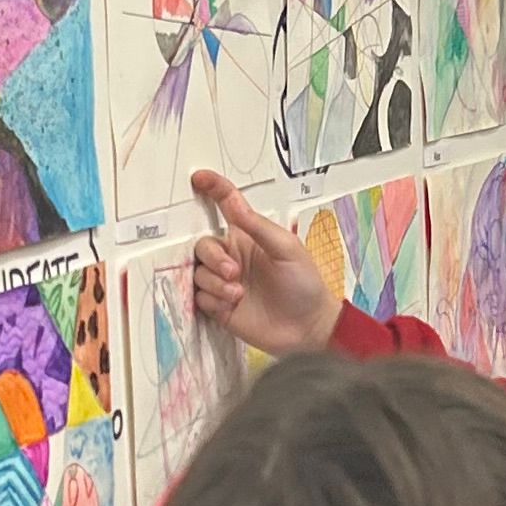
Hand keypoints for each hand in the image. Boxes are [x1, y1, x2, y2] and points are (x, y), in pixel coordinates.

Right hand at [190, 170, 339, 354]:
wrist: (307, 327)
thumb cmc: (304, 284)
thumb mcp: (287, 249)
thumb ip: (258, 227)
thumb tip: (234, 202)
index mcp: (248, 237)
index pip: (225, 207)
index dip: (213, 190)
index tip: (199, 178)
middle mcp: (232, 257)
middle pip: (203, 245)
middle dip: (213, 258)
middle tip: (233, 271)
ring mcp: (224, 282)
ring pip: (198, 273)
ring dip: (215, 282)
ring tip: (238, 293)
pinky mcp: (219, 306)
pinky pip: (200, 297)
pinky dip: (213, 299)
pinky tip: (232, 304)